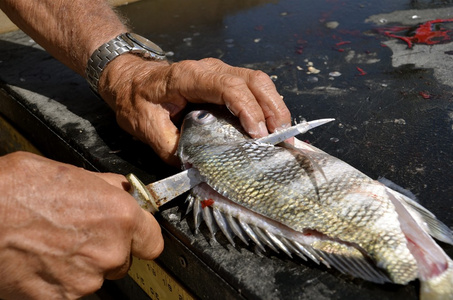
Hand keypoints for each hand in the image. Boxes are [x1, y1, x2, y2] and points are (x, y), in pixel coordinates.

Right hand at [0, 152, 162, 298]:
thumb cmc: (15, 191)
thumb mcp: (70, 173)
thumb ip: (106, 187)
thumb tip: (120, 189)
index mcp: (119, 217)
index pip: (153, 239)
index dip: (142, 235)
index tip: (135, 234)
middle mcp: (108, 252)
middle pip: (124, 258)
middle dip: (108, 247)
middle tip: (81, 232)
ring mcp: (84, 280)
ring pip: (96, 275)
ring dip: (83, 263)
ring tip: (54, 243)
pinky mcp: (59, 299)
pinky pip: (71, 289)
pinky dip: (61, 279)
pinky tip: (42, 259)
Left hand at [99, 55, 291, 164]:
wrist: (131, 80)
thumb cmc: (136, 99)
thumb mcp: (145, 126)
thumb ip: (171, 148)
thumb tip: (198, 169)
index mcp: (189, 77)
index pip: (228, 87)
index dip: (248, 109)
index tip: (258, 135)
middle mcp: (210, 69)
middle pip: (253, 80)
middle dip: (273, 109)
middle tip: (282, 138)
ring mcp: (220, 71)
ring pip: (259, 80)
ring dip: (275, 106)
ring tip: (283, 133)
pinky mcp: (225, 79)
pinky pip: (254, 86)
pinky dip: (268, 104)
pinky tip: (272, 124)